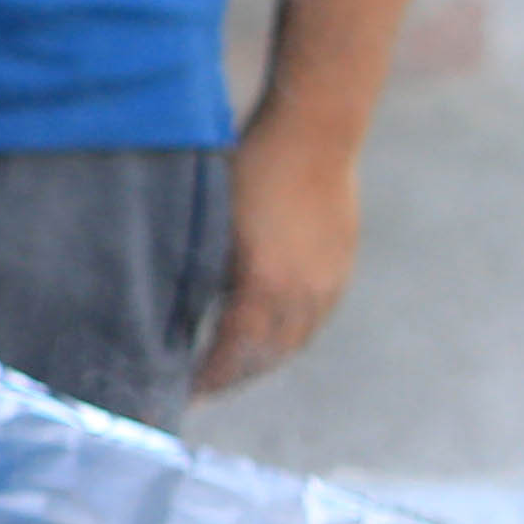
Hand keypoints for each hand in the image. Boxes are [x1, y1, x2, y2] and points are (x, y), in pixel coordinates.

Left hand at [199, 128, 361, 396]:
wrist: (316, 131)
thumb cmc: (252, 168)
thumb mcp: (214, 224)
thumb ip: (203, 275)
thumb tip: (182, 317)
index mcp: (265, 285)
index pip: (232, 353)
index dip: (207, 377)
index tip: (183, 392)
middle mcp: (302, 295)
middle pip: (265, 357)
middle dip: (232, 377)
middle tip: (203, 388)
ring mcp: (328, 284)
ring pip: (292, 343)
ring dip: (260, 360)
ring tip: (231, 367)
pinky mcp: (340, 271)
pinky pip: (311, 321)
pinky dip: (285, 338)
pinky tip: (266, 336)